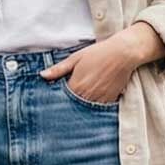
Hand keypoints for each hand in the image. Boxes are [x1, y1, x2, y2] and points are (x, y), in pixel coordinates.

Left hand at [40, 24, 160, 104]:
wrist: (123, 54)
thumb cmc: (98, 53)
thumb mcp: (75, 58)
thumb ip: (58, 69)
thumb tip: (42, 76)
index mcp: (76, 85)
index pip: (61, 100)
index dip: (56, 100)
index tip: (52, 100)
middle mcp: (87, 96)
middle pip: (72, 107)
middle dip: (67, 107)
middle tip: (62, 107)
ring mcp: (99, 100)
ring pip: (85, 111)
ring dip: (80, 109)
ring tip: (75, 107)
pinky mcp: (109, 101)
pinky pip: (97, 110)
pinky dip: (92, 109)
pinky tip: (89, 104)